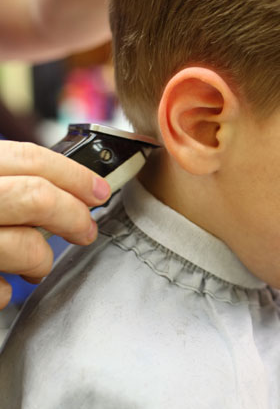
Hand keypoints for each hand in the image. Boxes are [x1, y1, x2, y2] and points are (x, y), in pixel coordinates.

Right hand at [0, 141, 110, 308]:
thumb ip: (7, 181)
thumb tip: (67, 189)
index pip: (29, 158)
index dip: (74, 174)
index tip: (99, 191)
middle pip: (35, 197)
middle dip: (72, 216)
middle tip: (85, 230)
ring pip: (22, 246)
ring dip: (41, 259)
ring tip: (36, 264)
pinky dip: (5, 292)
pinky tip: (1, 286)